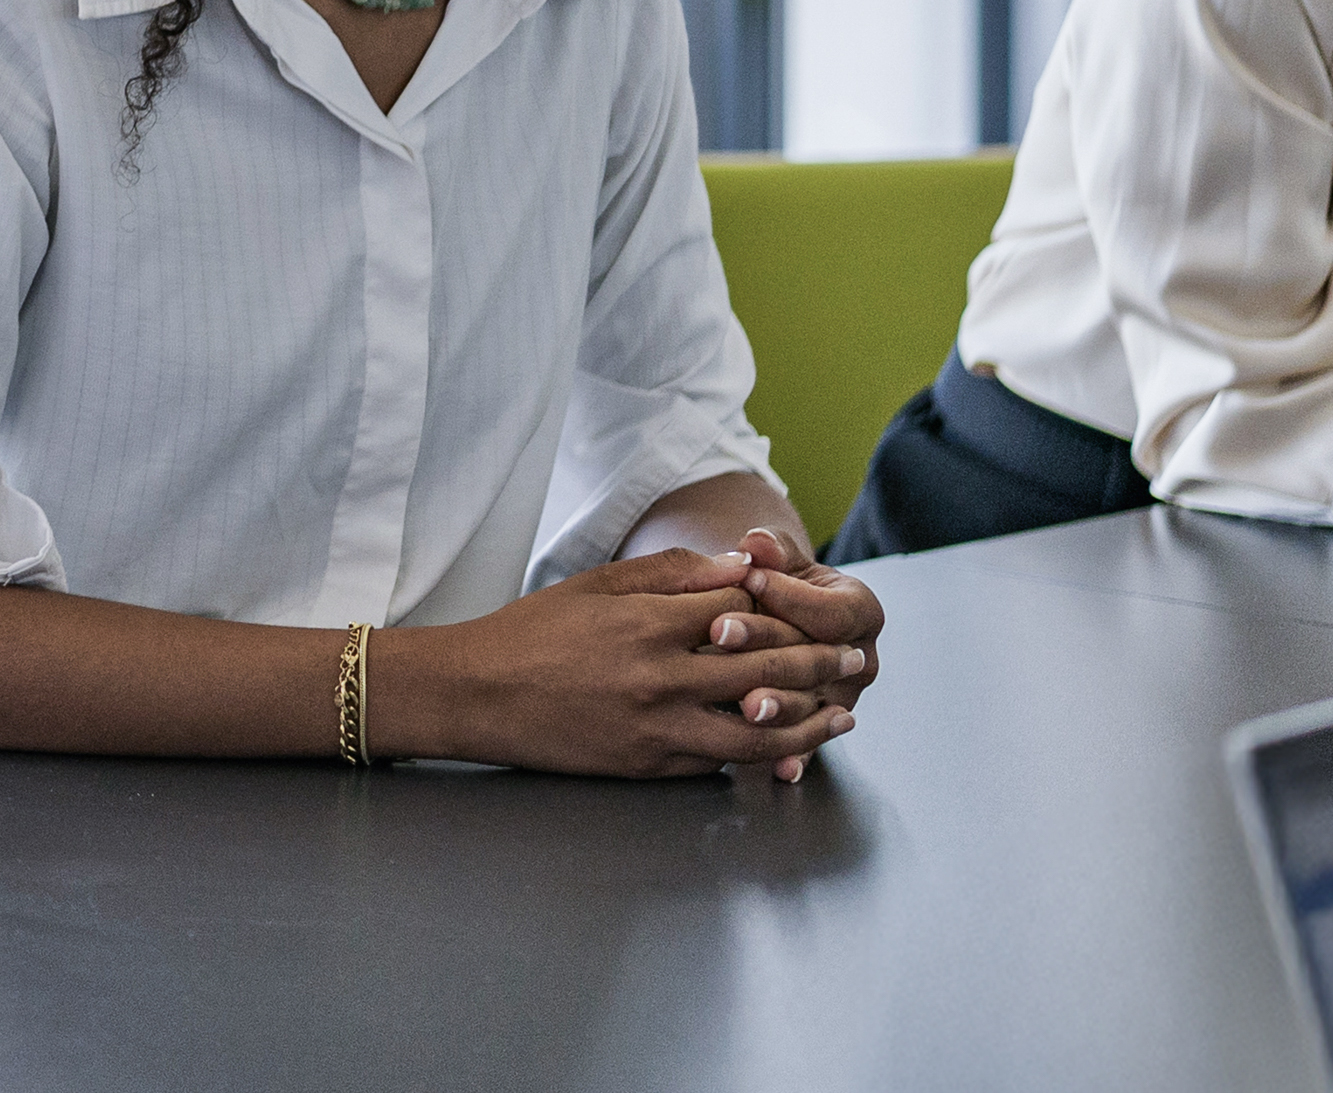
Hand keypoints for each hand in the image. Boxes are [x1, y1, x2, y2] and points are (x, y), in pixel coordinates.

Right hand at [374, 549, 861, 781]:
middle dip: (817, 662)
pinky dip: (757, 753)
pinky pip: (717, 761)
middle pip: (762, 667)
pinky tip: (784, 747)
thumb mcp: (598, 584)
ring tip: (842, 717)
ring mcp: (656, 726)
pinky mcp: (647, 765)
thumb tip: (740, 566)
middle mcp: (660, 675)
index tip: (820, 607)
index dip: (785, 607)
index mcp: (648, 621)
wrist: (476, 694)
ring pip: (755, 729)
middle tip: (856, 661)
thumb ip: (671, 573)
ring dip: (807, 722)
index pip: (741, 610)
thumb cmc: (533, 631)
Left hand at [717, 525, 888, 749]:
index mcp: (861, 612)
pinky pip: (807, 745)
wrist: (776, 617)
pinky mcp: (819, 729)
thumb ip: (772, 550)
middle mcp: (859, 659)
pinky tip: (780, 769)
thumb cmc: (775, 582)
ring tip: (746, 703)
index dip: (791, 594)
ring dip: (781, 706)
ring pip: (813, 705)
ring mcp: (841, 698)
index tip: (750, 579)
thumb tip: (758, 542)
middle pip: (818, 657)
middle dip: (768, 644)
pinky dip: (795, 757)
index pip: (832, 609)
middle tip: (722, 632)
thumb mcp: (776, 561)